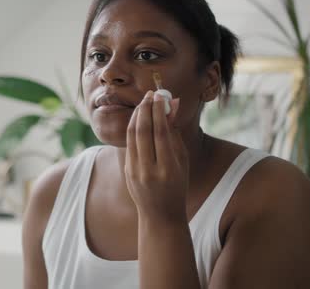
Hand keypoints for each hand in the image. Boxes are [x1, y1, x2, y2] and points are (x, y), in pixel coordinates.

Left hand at [124, 90, 187, 224]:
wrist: (160, 215)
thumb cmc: (177, 185)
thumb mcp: (182, 161)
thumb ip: (175, 133)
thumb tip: (173, 104)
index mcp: (169, 168)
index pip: (160, 133)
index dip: (159, 111)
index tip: (160, 96)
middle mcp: (150, 170)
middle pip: (144, 131)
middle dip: (146, 109)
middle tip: (150, 94)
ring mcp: (136, 171)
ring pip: (132, 136)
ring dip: (137, 115)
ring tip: (144, 102)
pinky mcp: (127, 171)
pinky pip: (129, 144)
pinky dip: (133, 128)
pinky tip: (138, 118)